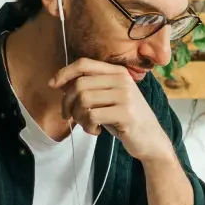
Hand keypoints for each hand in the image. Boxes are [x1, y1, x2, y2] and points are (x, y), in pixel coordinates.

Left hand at [49, 58, 171, 161]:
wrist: (151, 140)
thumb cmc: (125, 119)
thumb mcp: (108, 99)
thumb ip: (89, 88)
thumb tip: (59, 82)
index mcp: (118, 72)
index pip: (84, 64)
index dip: (64, 72)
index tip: (52, 85)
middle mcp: (122, 80)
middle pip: (80, 84)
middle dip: (67, 103)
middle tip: (70, 116)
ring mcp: (125, 96)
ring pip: (83, 99)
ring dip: (78, 116)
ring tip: (86, 124)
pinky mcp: (125, 114)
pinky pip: (92, 115)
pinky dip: (88, 126)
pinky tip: (96, 131)